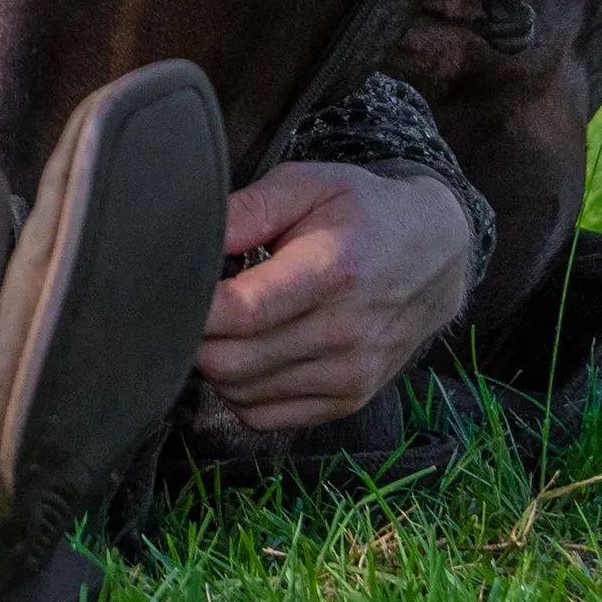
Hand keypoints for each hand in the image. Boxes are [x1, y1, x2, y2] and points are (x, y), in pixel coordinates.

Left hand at [194, 160, 475, 430]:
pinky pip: (262, 416)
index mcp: (333, 272)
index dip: (188, 307)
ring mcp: (349, 375)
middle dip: (190, 336)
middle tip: (188, 304)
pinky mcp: (348, 401)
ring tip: (224, 323)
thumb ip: (246, 209)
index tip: (162, 288)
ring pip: (237, 393)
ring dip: (213, 363)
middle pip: (227, 361)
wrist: (439, 254)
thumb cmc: (363, 212)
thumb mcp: (308, 185)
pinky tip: (246, 353)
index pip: (238, 312)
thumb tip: (186, 237)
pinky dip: (238, 391)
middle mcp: (345, 333)